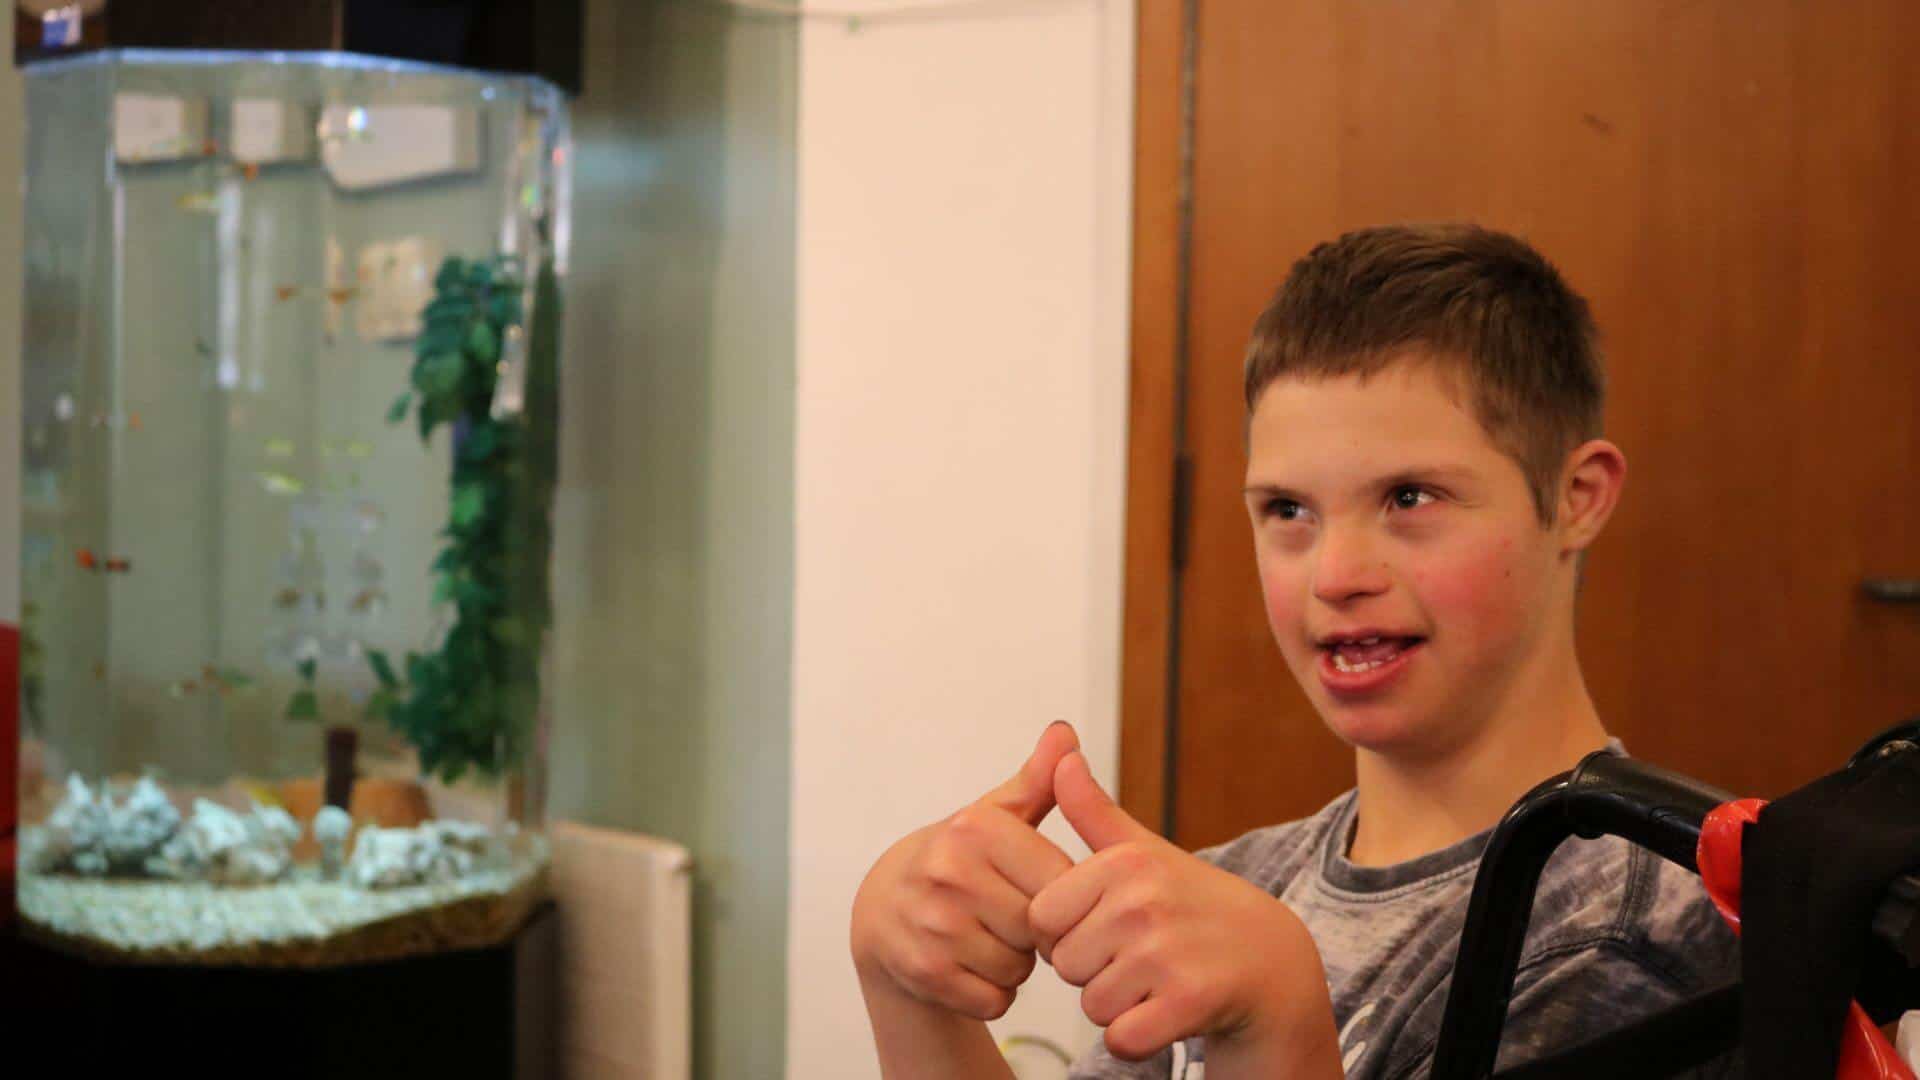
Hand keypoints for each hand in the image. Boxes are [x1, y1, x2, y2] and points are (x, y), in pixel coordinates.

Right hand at [851, 722, 1080, 1020]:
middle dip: (1036, 933)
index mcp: (975, 828)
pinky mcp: (924, 972)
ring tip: (989, 939)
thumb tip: (1065, 733)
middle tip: (1010, 917)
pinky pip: (995, 1000)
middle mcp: (949, 872)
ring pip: (1020, 969)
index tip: (1039, 891)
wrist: (883, 910)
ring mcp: (933, 924)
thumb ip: (1038, 781)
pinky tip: (971, 967)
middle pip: (1041, 929)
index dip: (1061, 897)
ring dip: (1014, 965)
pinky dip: (991, 993)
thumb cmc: (958, 861)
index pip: (1061, 881)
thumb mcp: (995, 816)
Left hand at [1031, 751, 1336, 1063]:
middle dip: (1094, 972)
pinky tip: (1169, 1012)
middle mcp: (1143, 902)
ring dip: (1120, 1006)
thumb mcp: (1144, 851)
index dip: (1069, 932)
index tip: (1110, 925)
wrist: (1274, 964)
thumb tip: (1059, 750)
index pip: (1042, 918)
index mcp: (1124, 864)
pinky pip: (1121, 1040)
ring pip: (1092, 1006)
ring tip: (1159, 981)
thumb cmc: (1194, 907)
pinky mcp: (1189, 1002)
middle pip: (1065, 965)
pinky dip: (1139, 1038)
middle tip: (1142, 956)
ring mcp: (1167, 952)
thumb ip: (1093, 810)